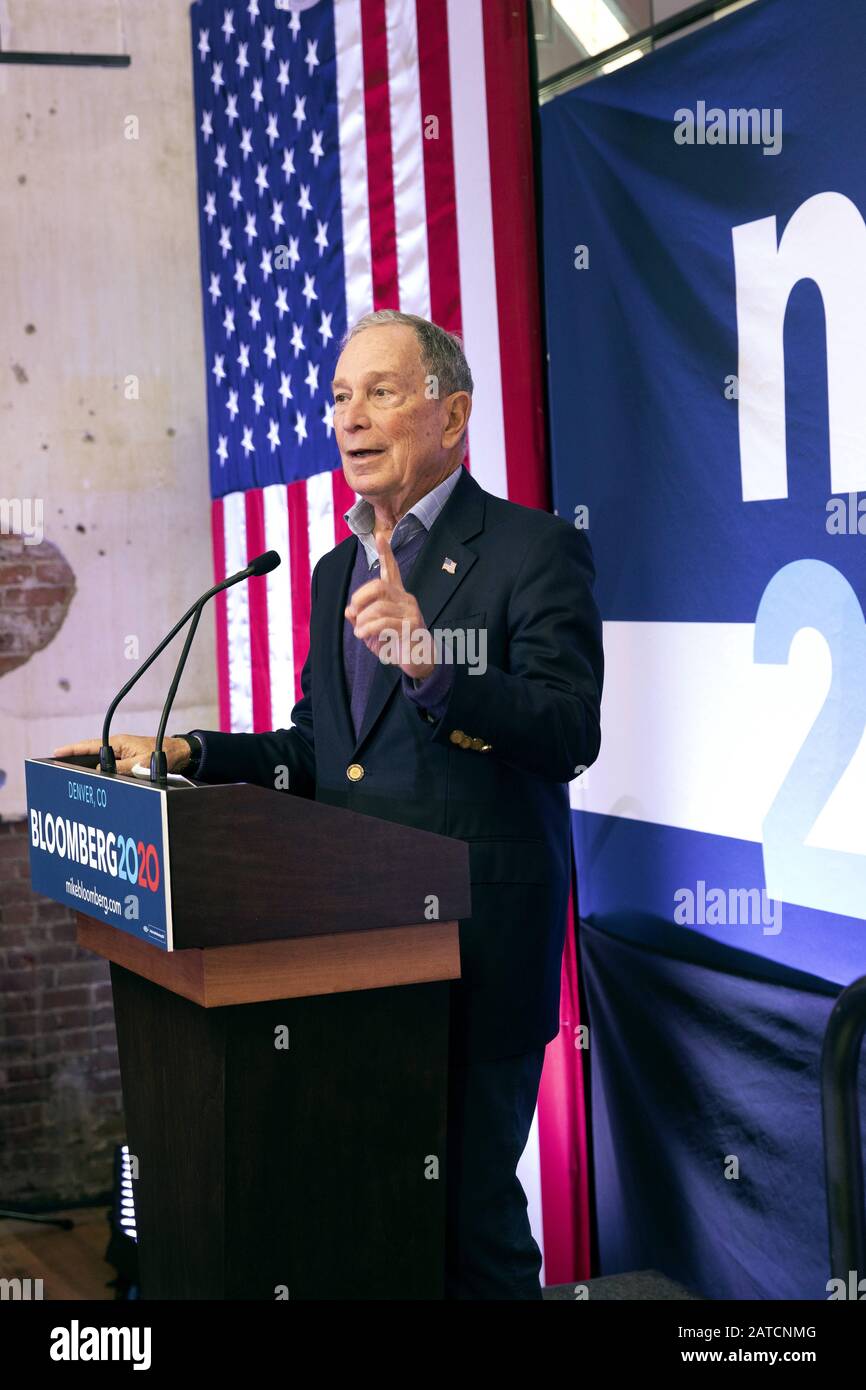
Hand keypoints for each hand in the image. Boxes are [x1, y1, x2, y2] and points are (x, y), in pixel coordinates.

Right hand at [52, 734, 192, 775]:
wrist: (179, 754)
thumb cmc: (161, 754)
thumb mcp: (140, 763)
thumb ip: (120, 769)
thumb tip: (100, 772)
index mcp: (118, 742)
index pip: (90, 745)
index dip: (72, 750)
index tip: (56, 752)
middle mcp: (118, 748)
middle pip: (92, 755)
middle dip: (76, 762)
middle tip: (60, 769)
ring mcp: (122, 755)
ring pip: (101, 764)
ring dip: (91, 771)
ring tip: (74, 780)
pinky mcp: (128, 763)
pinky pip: (112, 769)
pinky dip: (104, 775)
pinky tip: (97, 784)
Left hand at [344, 531, 435, 678]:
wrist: (418, 662)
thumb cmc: (396, 644)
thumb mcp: (372, 632)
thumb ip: (361, 620)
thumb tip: (349, 611)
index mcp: (396, 596)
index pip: (391, 571)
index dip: (386, 554)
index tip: (380, 536)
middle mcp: (405, 599)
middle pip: (379, 585)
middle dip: (360, 596)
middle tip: (354, 610)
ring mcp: (410, 611)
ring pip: (378, 606)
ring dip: (363, 620)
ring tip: (359, 632)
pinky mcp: (412, 626)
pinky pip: (383, 622)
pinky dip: (368, 628)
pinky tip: (363, 635)